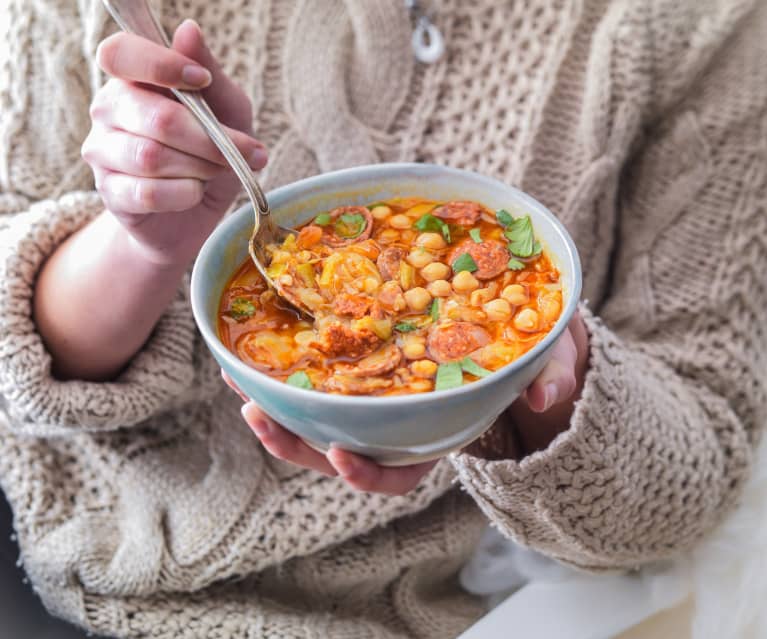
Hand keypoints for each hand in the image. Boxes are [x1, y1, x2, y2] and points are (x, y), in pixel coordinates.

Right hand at [82, 20, 266, 266]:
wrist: (196, 215)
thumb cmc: (210, 153)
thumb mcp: (226, 110)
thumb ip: (210, 72)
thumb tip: (188, 30)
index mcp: (131, 79)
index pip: (121, 54)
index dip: (162, 65)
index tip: (202, 81)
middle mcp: (108, 109)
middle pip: (157, 118)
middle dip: (209, 140)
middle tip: (239, 153)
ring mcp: (103, 151)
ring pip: (152, 157)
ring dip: (200, 168)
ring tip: (215, 172)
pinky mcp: (111, 193)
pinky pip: (149, 192)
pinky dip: (185, 194)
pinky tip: (194, 192)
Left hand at [224, 311, 588, 492]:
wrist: (518, 328)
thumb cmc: (530, 353)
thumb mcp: (550, 359)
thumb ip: (552, 374)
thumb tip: (546, 392)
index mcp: (441, 433)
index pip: (401, 472)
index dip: (369, 474)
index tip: (341, 456)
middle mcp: (402, 423)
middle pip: (342, 449)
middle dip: (296, 441)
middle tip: (257, 414)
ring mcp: (380, 397)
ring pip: (321, 418)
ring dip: (277, 405)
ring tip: (239, 379)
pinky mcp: (368, 366)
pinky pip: (323, 377)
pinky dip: (290, 369)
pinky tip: (263, 347)